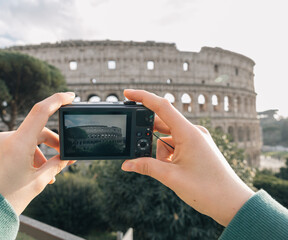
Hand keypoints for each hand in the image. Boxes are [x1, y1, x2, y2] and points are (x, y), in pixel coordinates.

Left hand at [0, 92, 75, 214]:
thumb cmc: (6, 199)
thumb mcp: (37, 182)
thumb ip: (56, 166)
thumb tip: (68, 157)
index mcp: (18, 143)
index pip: (41, 111)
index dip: (58, 100)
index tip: (70, 96)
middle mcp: (2, 138)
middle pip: (34, 131)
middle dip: (50, 143)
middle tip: (61, 157)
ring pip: (20, 142)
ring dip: (33, 153)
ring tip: (40, 175)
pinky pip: (6, 148)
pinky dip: (18, 155)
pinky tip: (22, 172)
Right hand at [121, 89, 253, 225]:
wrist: (232, 202)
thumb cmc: (207, 189)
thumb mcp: (171, 177)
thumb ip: (146, 167)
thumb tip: (127, 164)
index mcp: (188, 133)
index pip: (162, 107)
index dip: (143, 97)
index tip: (128, 93)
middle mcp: (193, 132)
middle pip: (162, 125)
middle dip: (150, 139)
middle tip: (145, 154)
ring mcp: (197, 139)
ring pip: (168, 138)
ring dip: (161, 153)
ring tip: (168, 171)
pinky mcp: (198, 147)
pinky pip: (176, 145)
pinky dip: (168, 155)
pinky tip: (173, 170)